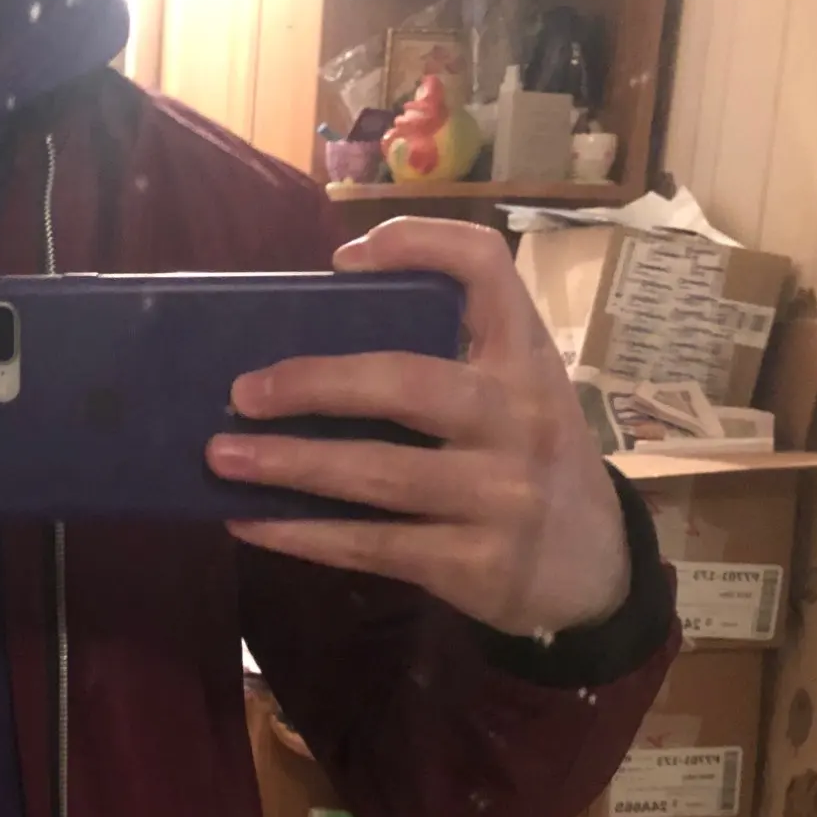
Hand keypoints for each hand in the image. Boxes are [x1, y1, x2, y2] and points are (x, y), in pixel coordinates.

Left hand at [206, 218, 630, 637]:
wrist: (595, 572)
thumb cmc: (527, 463)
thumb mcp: (515, 396)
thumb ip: (445, 364)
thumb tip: (303, 356)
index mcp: (526, 357)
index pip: (486, 268)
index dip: (417, 244)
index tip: (343, 261)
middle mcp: (520, 416)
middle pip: (405, 382)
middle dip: (313, 383)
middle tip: (242, 392)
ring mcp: (501, 494)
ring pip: (377, 472)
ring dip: (288, 464)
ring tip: (221, 457)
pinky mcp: (476, 563)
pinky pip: (370, 544)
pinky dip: (300, 533)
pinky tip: (249, 520)